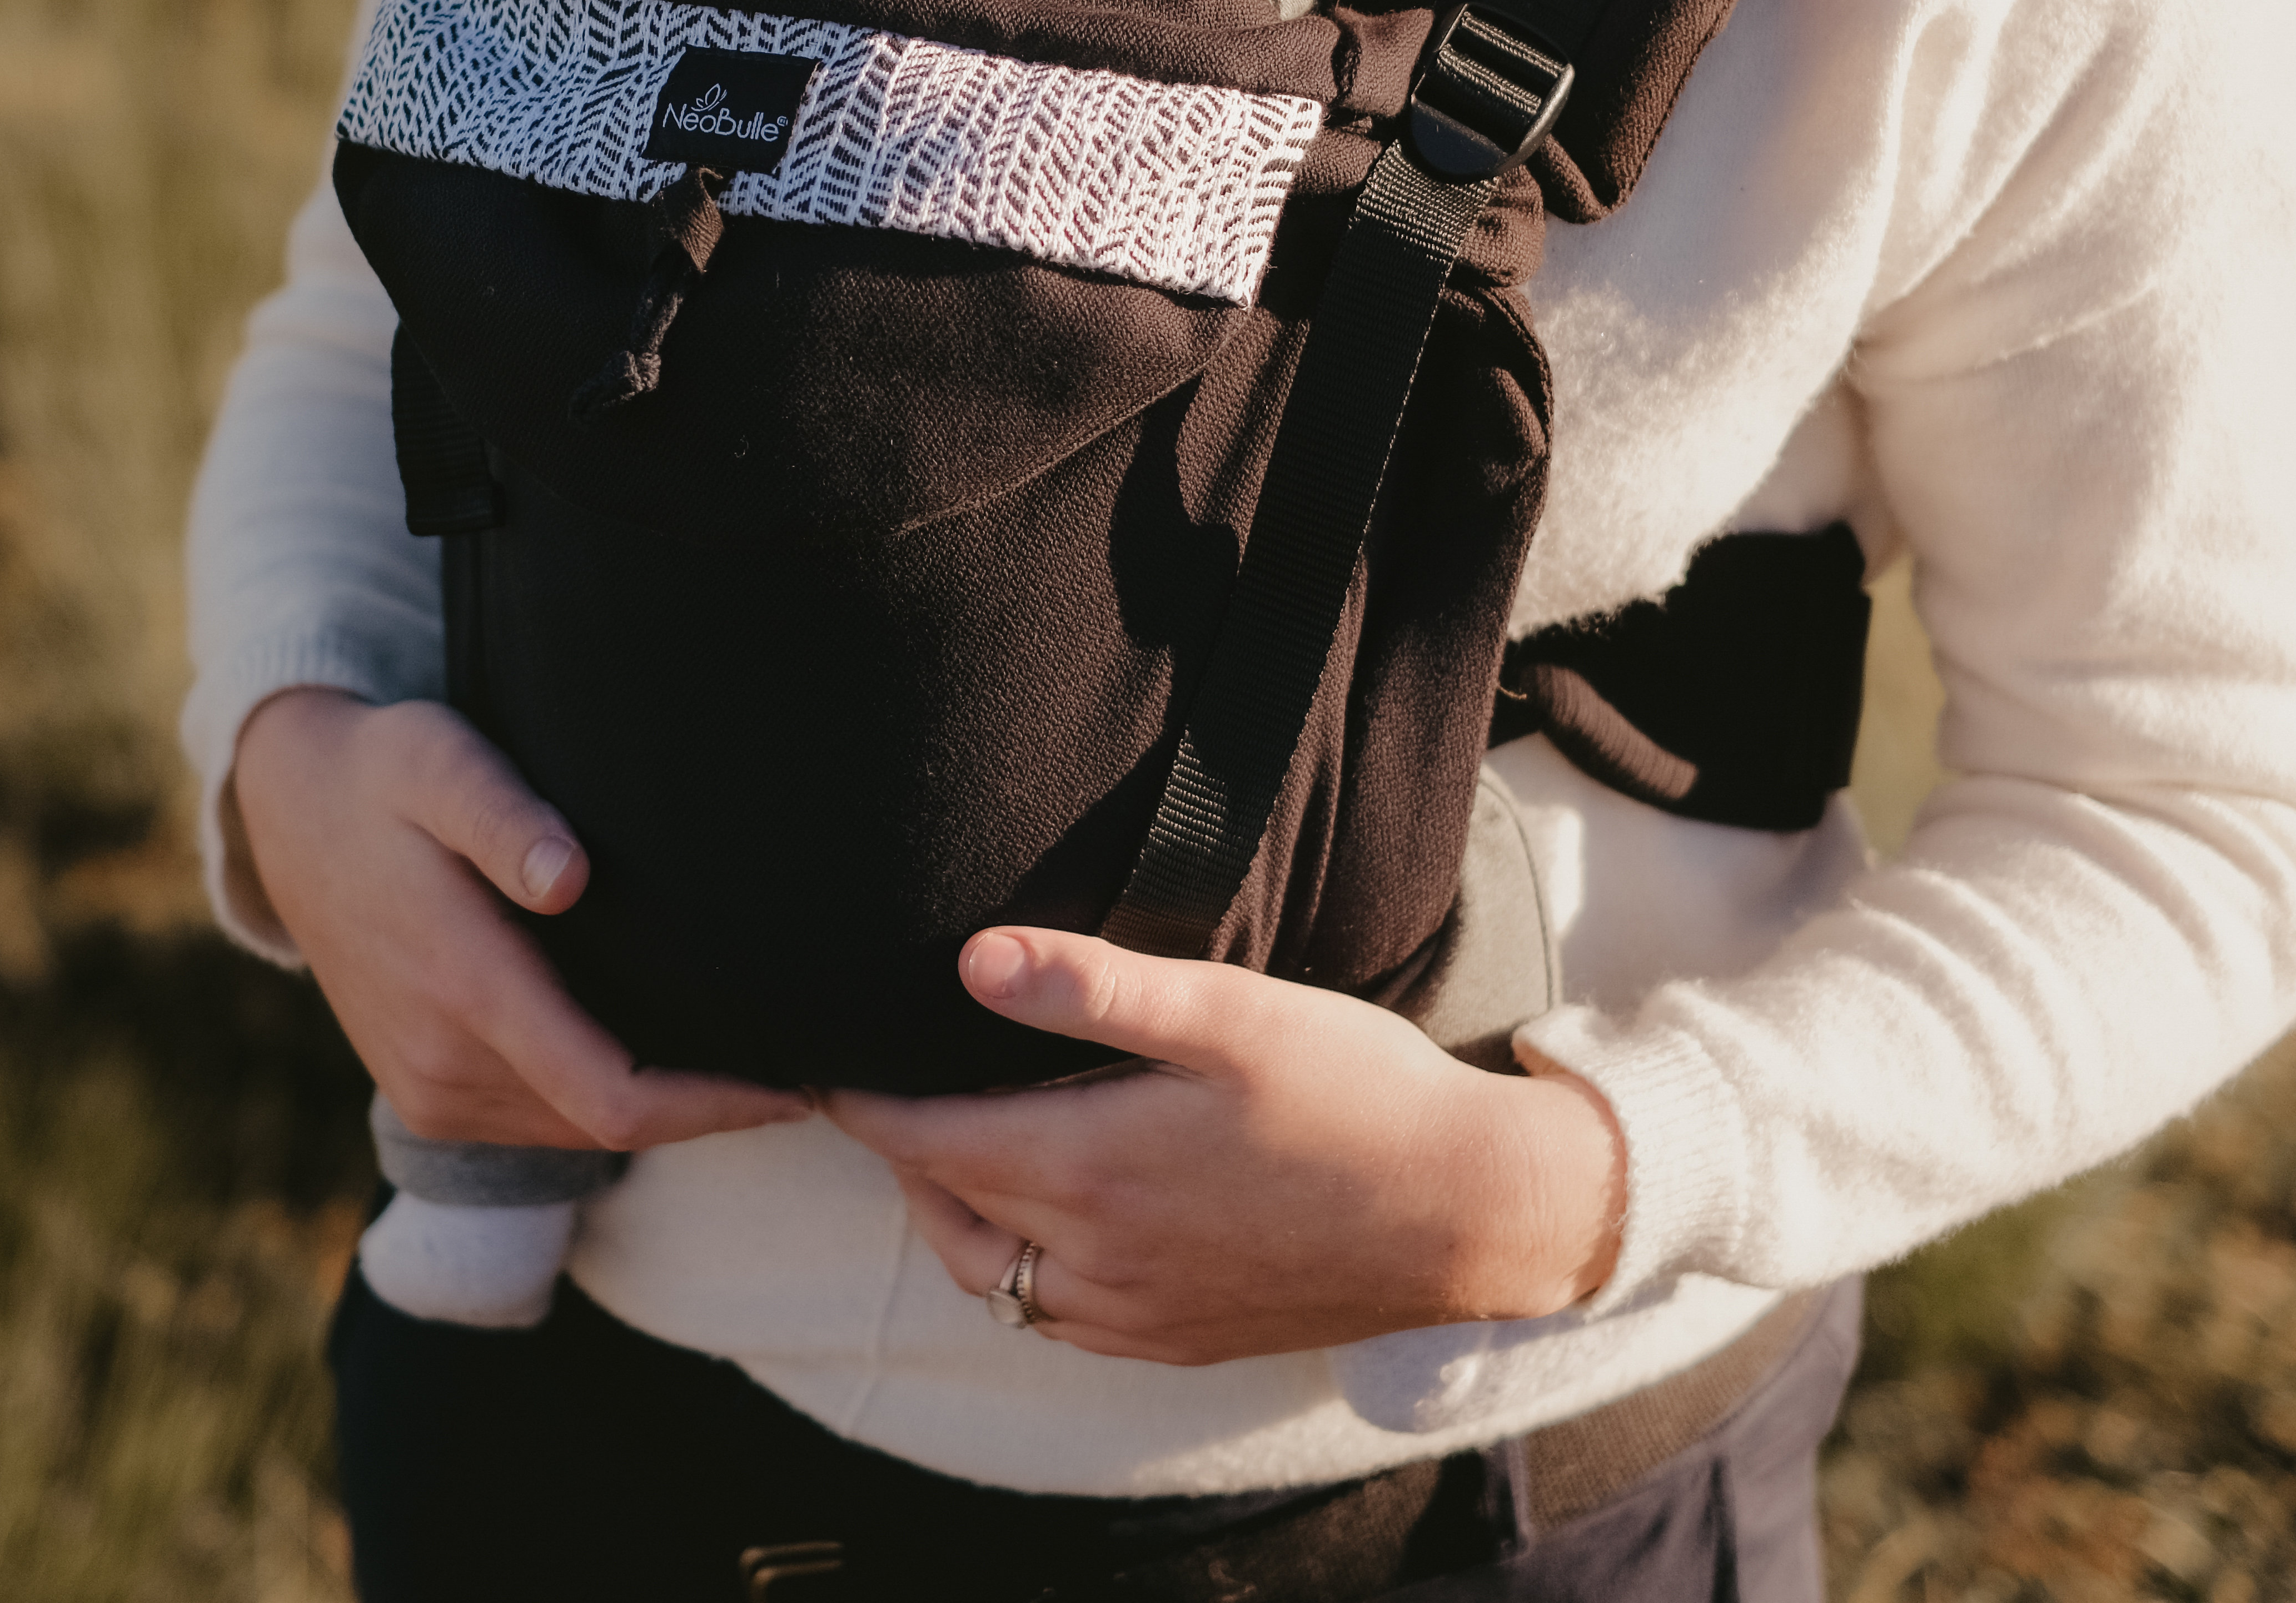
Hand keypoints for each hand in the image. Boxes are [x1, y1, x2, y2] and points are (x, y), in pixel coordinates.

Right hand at [231, 687, 808, 1151]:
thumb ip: (502, 816)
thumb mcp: (440, 760)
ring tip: (741, 1054)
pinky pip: (539, 1122)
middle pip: (609, 1125)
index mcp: (462, 989)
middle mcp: (442, 1065)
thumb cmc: (385, 774)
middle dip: (706, 1108)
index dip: (715, 1106)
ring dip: (659, 1108)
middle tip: (797, 1059)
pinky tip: (654, 1050)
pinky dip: (603, 1101)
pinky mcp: (423, 1095)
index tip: (798, 1083)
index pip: (613, 1096)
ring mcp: (427, 1091)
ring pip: (576, 1134)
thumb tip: (568, 876)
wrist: (290, 818)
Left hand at [822, 928, 1625, 1364]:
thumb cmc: (1356, 1093)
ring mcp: (1140, 1312)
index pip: (924, 1139)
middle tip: (889, 1089)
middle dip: (903, 1151)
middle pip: (945, 1208)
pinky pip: (1063, 1320)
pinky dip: (1028, 1275)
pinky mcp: (1183, 1337)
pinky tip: (1054, 1226)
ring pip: (997, 1279)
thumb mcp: (1228, 1012)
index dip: (862, 1099)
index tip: (821, 1059)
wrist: (1474, 1210)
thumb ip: (1093, 986)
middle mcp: (1097, 1258)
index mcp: (1090, 1169)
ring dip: (961, 1216)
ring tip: (963, 1148)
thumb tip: (972, 959)